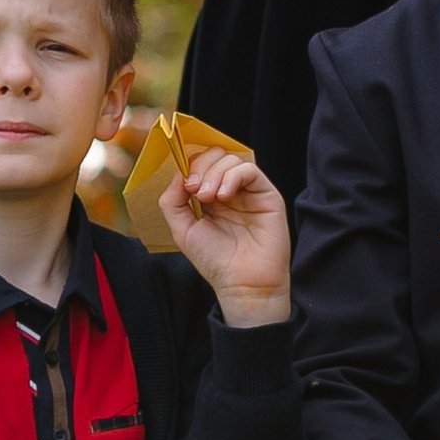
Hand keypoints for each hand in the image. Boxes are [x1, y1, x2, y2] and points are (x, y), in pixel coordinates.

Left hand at [159, 147, 290, 326]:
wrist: (242, 283)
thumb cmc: (215, 261)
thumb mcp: (182, 229)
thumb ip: (173, 200)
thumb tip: (178, 172)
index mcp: (209, 196)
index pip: (199, 164)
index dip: (189, 167)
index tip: (184, 186)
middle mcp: (229, 190)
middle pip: (214, 156)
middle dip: (200, 168)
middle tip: (195, 192)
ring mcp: (248, 191)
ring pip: (230, 159)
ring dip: (214, 174)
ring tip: (209, 198)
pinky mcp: (266, 194)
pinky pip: (249, 169)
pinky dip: (232, 177)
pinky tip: (224, 196)